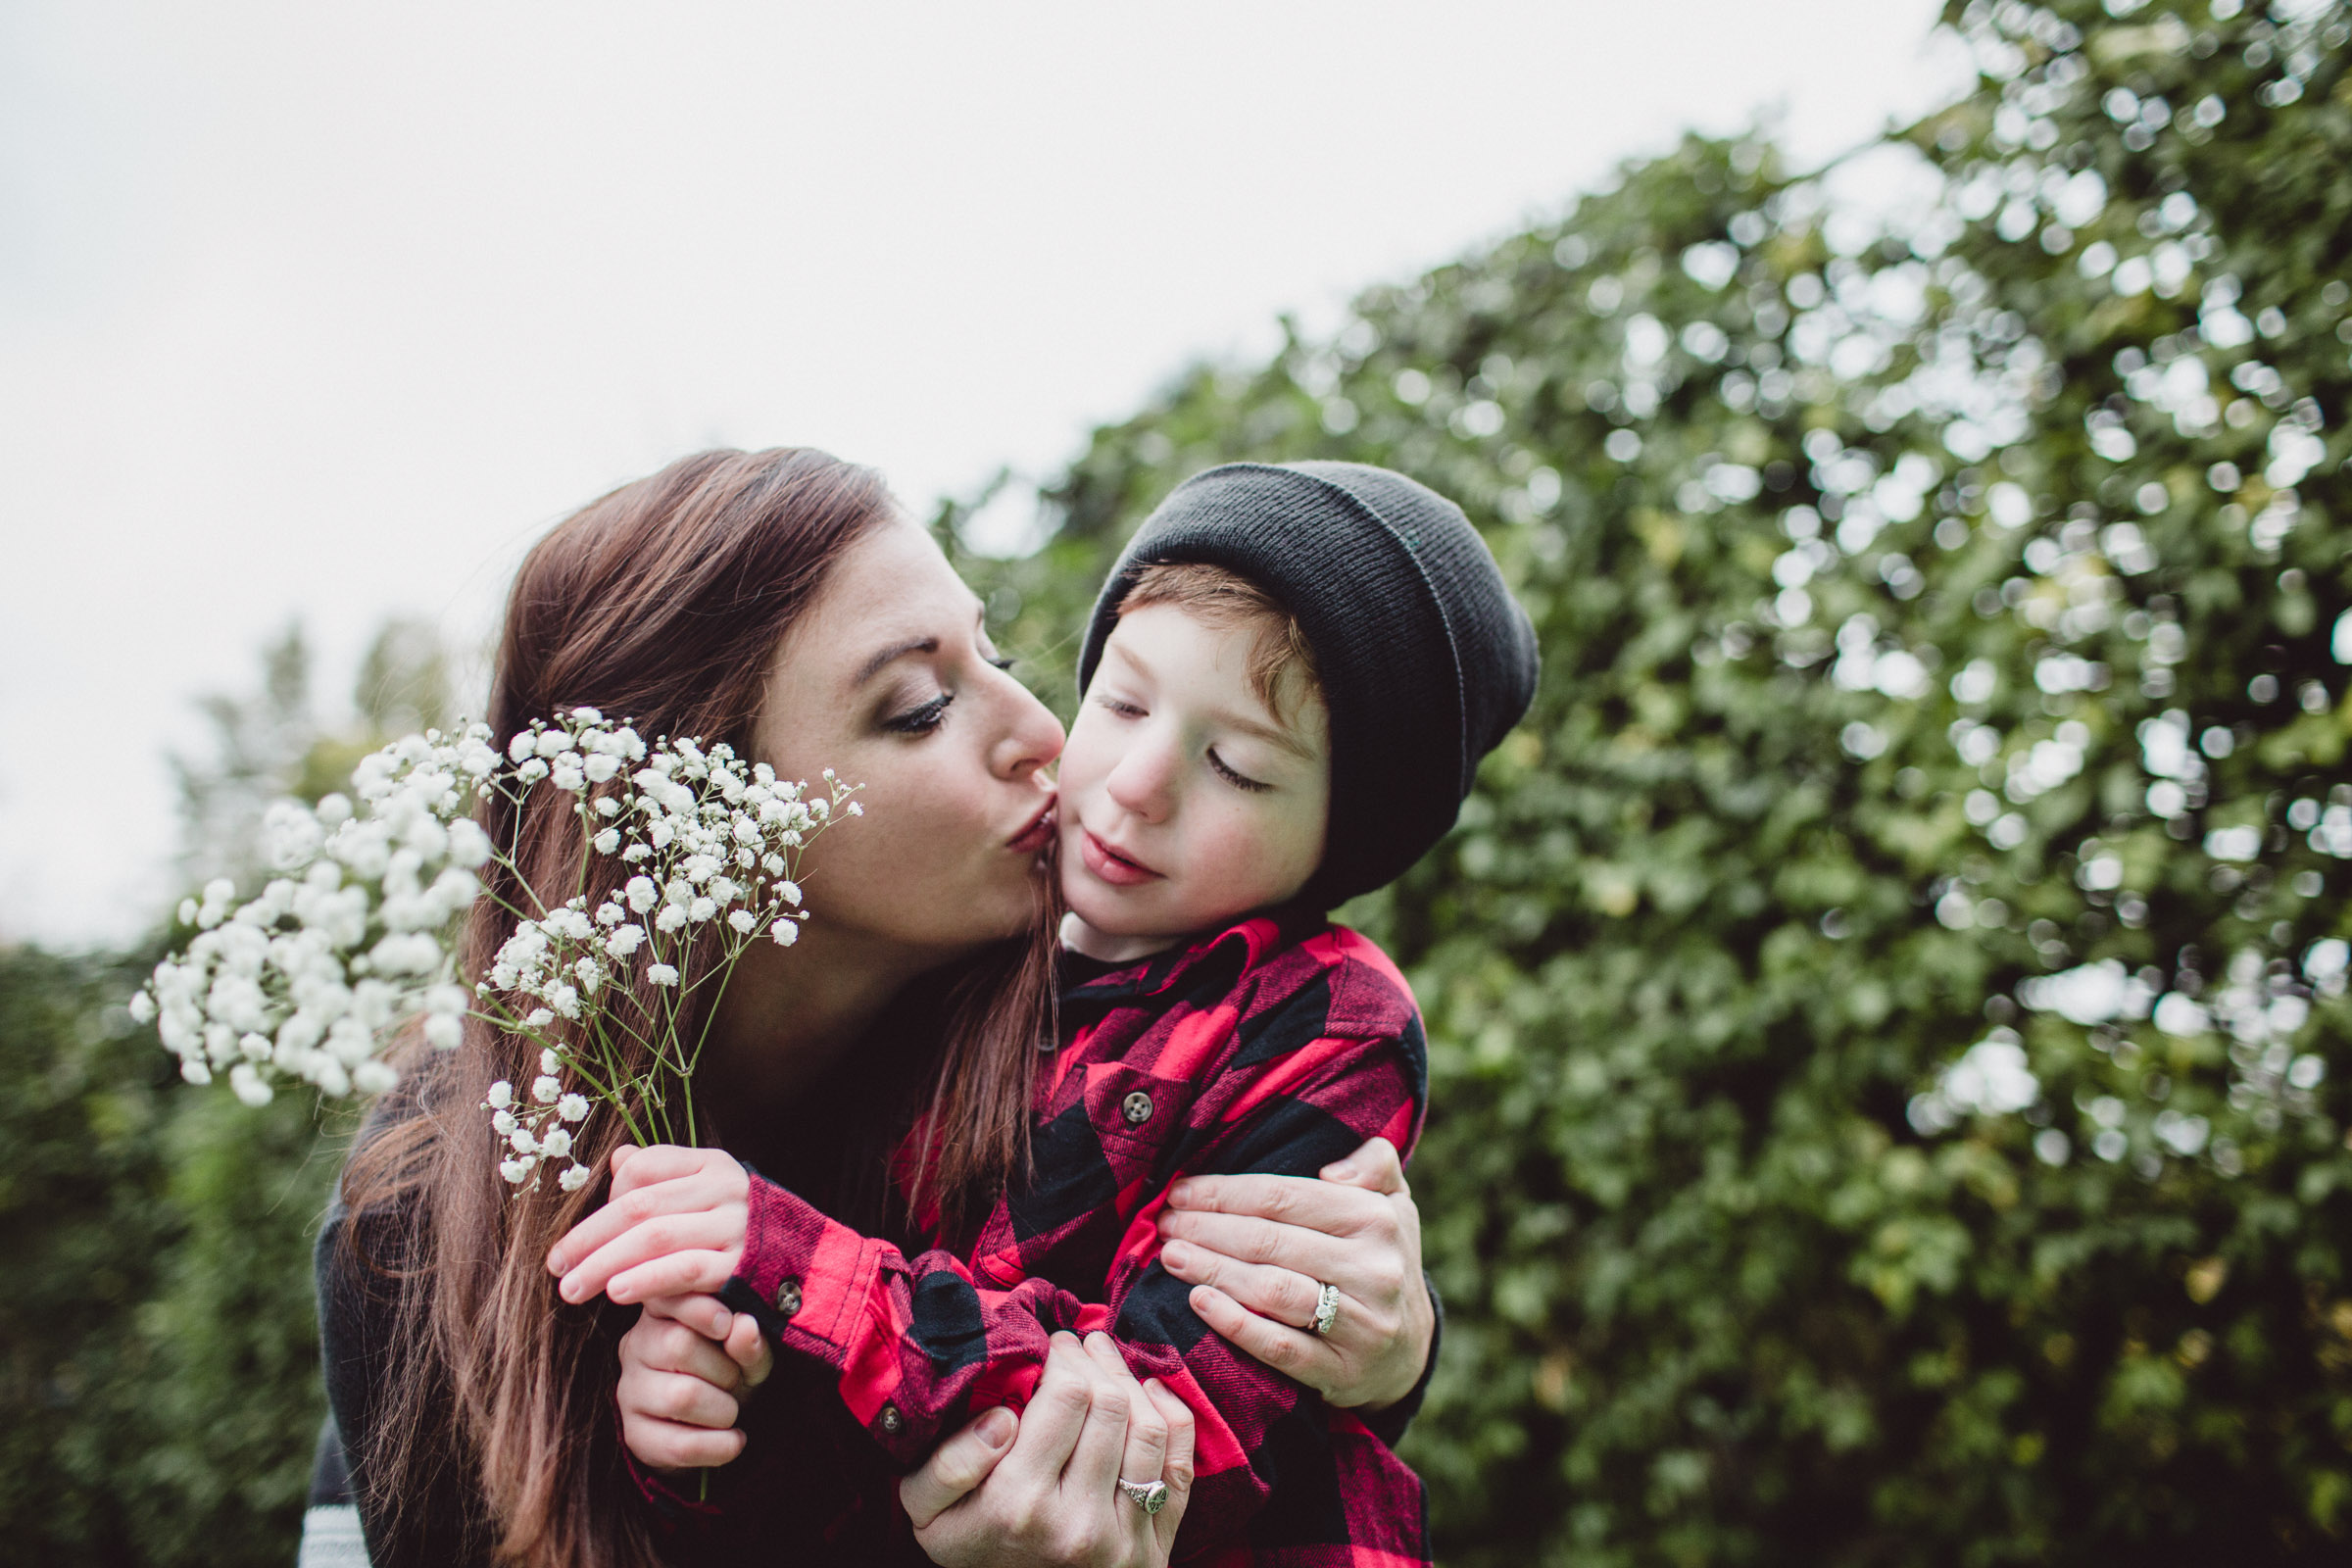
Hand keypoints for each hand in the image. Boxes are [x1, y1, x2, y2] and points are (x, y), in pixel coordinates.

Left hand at [546, 1143, 748, 1304]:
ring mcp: (735, 1226)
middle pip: (639, 1206)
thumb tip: (617, 1158)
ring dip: (604, 1264)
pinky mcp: (741, 1266)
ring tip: (571, 1289)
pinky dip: (645, 1280)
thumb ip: (662, 1178)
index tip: (581, 1235)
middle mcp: (725, 1189)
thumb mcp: (705, 1198)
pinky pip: (682, 1270)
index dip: (605, 1199)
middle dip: (588, 1238)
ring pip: (654, 1238)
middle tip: (555, 1266)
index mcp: (712, 1165)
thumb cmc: (740, 1238)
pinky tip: (615, 1293)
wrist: (806, 1275)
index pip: (643, 1169)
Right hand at [615, 1297, 773, 1470]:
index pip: (667, 1296)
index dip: (701, 1309)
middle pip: (677, 1345)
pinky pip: (679, 1444)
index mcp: (661, 1311)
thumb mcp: (748, 1352)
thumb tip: (744, 1325)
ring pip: (680, 1396)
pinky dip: (719, 1446)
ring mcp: (629, 1390)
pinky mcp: (633, 1435)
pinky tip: (733, 1440)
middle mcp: (635, 1345)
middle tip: (736, 1379)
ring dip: (723, 1409)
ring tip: (732, 1410)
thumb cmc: (731, 1371)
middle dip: (723, 1368)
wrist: (716, 1424)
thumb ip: (748, 1340)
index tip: (727, 1323)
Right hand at [902, 1331, 1194, 1567]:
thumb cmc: (970, 1547)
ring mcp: (1123, 1539)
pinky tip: (1150, 1392)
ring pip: (1148, 1429)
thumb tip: (1003, 1417)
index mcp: (1019, 1504)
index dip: (1063, 1357)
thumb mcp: (926, 1511)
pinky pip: (1180, 1468)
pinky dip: (1173, 1419)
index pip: (1067, 1396)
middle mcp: (1078, 1523)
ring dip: (1131, 1380)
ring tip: (1106, 1360)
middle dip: (1096, 1360)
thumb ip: (949, 1462)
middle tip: (1078, 1346)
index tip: (1051, 1346)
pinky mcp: (1154, 1550)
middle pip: (1110, 1405)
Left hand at [1155, 1135, 1432, 1409]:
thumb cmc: (1377, 1260)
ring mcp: (1359, 1323)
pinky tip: (1198, 1302)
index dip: (1224, 1192)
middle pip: (1269, 1241)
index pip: (1283, 1196)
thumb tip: (1332, 1170)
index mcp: (1375, 1218)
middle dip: (1207, 1229)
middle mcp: (1373, 1269)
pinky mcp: (1341, 1370)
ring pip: (1271, 1290)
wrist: (1407, 1351)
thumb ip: (1373, 1164)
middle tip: (1165, 1225)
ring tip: (1172, 1257)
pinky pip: (1279, 1346)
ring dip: (1212, 1270)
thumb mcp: (1392, 1204)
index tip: (1180, 1191)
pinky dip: (1235, 1323)